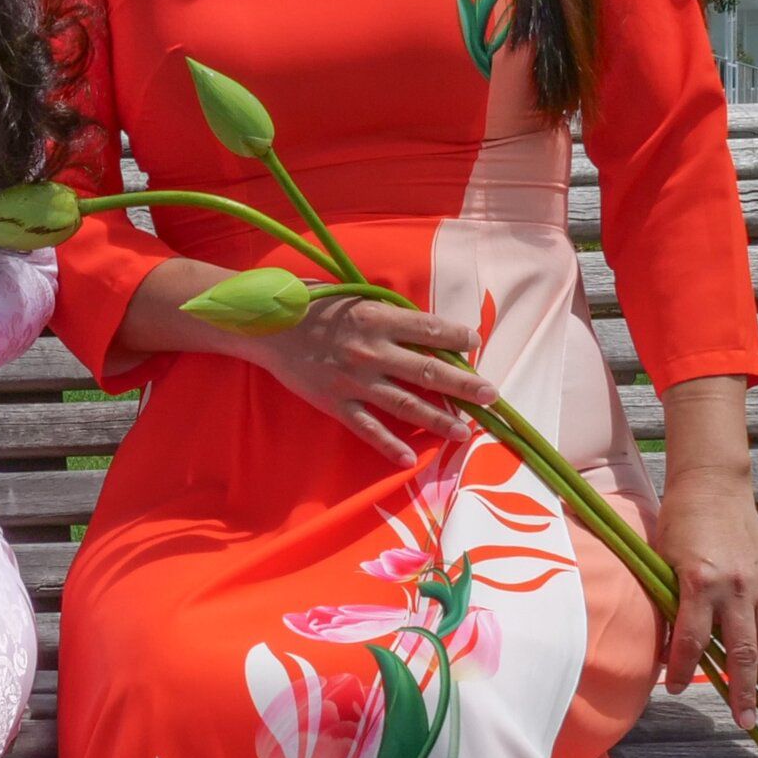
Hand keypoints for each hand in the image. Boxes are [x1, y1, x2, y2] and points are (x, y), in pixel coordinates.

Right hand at [238, 292, 496, 465]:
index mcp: (377, 319)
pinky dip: (389, 445)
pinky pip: (368, 428)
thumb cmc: (312, 304)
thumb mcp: (354, 298)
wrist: (267, 326)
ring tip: (463, 430)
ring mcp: (353, 380)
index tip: (475, 344)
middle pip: (429, 370)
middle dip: (464, 384)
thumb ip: (387, 315)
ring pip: (406, 404)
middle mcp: (371, 351)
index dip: (457, 336)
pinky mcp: (335, 402)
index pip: (429, 329)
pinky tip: (410, 459)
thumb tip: (425, 330)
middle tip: (491, 396)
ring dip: (438, 418)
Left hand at [656, 376, 757, 726]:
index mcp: (699, 581)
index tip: (677, 690)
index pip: (691, 638)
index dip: (683, 668)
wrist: (714, 489)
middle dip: (743, 690)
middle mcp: (736, 586)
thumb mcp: (663, 562)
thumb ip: (671, 604)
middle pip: (742, 650)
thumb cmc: (679, 526)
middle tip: (746, 722)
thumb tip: (670, 649)